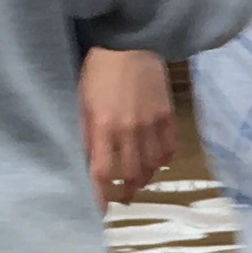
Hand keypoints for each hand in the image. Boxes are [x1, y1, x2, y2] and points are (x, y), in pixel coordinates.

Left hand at [78, 46, 175, 202]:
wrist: (130, 42)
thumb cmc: (98, 68)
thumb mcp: (82, 99)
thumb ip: (87, 131)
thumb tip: (89, 158)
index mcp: (103, 126)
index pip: (101, 172)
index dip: (101, 196)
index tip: (101, 210)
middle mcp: (129, 130)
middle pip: (132, 175)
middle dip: (127, 192)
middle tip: (124, 198)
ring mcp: (151, 123)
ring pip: (153, 166)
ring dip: (145, 179)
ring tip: (139, 182)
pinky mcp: (167, 115)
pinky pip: (170, 148)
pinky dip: (164, 161)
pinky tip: (158, 162)